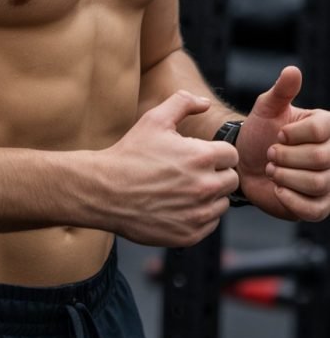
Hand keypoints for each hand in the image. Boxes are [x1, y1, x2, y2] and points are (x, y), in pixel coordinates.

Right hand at [101, 90, 238, 246]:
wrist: (105, 190)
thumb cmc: (130, 154)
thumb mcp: (154, 119)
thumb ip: (183, 103)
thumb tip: (205, 103)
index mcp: (201, 156)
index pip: (232, 155)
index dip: (217, 153)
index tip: (199, 155)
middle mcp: (204, 186)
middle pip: (232, 180)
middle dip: (217, 174)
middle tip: (192, 172)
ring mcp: (198, 213)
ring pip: (222, 203)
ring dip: (209, 196)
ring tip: (183, 189)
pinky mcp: (189, 234)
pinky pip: (210, 224)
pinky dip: (199, 216)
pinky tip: (178, 205)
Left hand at [237, 65, 329, 220]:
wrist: (246, 163)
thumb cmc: (259, 132)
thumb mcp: (266, 108)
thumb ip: (281, 91)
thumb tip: (293, 70)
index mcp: (326, 127)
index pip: (320, 131)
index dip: (292, 135)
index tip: (278, 134)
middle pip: (320, 159)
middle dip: (286, 157)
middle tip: (270, 154)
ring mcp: (329, 182)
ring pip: (317, 184)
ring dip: (285, 177)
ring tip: (272, 169)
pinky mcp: (320, 207)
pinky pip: (313, 209)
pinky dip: (290, 199)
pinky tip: (277, 189)